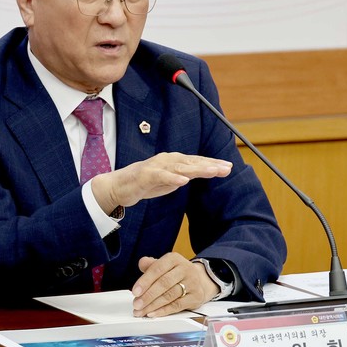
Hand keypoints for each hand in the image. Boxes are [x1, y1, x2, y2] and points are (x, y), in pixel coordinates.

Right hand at [91, 152, 231, 213]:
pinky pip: (162, 176)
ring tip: (213, 171)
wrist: (118, 186)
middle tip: (226, 167)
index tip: (228, 167)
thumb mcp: (169, 181)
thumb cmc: (145, 183)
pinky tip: (185, 181)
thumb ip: (182, 176)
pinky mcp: (146, 175)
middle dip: (210, 165)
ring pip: (181, 167)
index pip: (196, 162)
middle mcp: (167, 160)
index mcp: (173, 161)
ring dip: (198, 168)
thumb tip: (198, 175)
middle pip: (192, 162)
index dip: (212, 164)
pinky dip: (173, 178)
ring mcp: (157, 166)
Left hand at [131, 253, 219, 317]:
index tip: (135, 291)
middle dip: (148, 296)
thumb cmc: (176, 273)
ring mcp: (192, 283)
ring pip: (170, 296)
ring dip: (153, 305)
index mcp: (174, 259)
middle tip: (137, 304)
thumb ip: (151, 265)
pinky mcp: (196, 296)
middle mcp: (185, 269)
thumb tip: (142, 262)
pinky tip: (153, 313)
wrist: (199, 280)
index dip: (145, 281)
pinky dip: (163, 311)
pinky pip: (177, 305)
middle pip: (164, 283)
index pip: (158, 269)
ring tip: (141, 311)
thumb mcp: (164, 266)